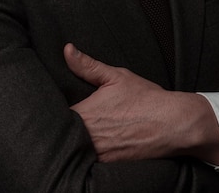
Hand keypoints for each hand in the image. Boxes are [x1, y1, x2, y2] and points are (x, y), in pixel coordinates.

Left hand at [64, 43, 218, 163]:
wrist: (173, 124)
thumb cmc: (145, 98)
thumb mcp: (115, 76)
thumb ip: (87, 65)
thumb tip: (67, 50)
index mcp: (85, 114)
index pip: (55, 119)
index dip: (49, 114)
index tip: (46, 110)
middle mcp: (89, 138)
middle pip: (63, 137)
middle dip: (61, 130)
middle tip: (57, 125)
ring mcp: (99, 156)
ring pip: (75, 152)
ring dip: (73, 145)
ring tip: (74, 137)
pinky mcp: (110, 168)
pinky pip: (91, 164)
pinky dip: (88, 157)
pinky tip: (92, 148)